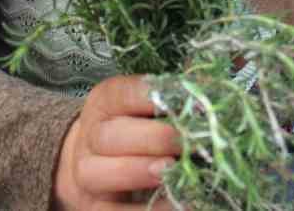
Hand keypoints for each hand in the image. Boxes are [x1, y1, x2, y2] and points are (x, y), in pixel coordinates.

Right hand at [53, 75, 181, 210]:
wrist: (96, 162)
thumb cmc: (133, 129)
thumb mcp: (143, 109)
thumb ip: (168, 105)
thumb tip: (205, 101)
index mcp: (104, 103)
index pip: (120, 94)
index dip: (149, 96)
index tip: (183, 102)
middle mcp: (90, 136)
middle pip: (110, 135)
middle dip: (151, 139)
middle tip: (183, 143)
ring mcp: (88, 172)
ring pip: (100, 172)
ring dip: (138, 172)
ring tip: (171, 172)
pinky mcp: (94, 206)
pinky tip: (172, 204)